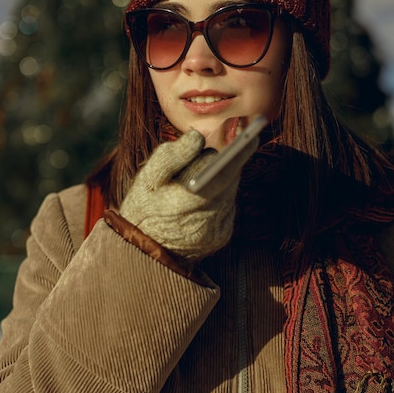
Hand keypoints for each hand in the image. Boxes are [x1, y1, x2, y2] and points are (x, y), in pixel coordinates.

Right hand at [119, 129, 256, 260]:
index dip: (239, 154)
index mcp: (190, 202)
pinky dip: (218, 200)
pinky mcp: (221, 238)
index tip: (252, 138)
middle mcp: (209, 220)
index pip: (224, 172)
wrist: (142, 255)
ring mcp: (218, 231)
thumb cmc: (142, 212)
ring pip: (229, 193)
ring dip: (220, 182)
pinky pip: (227, 209)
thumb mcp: (148, 180)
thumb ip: (171, 156)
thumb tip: (197, 137)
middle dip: (220, 165)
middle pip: (228, 180)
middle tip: (204, 158)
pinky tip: (201, 198)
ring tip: (202, 176)